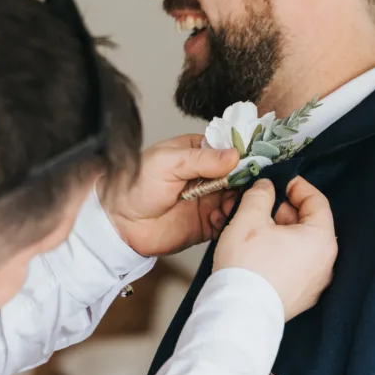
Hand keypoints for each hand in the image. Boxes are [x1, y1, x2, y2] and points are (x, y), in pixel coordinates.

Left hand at [100, 134, 239, 256]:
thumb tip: (234, 155)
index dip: (243, 156)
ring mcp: (208, 199)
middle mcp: (207, 176)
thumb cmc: (136, 184)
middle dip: (244, 182)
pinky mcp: (207, 223)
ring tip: (229, 205)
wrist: (120, 222)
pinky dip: (231, 220)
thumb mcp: (167, 162)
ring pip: (237, 199)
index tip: (254, 163)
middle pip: (238, 176)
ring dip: (239, 202)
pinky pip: (228, 221)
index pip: (229, 150)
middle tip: (243, 189)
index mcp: (197, 153)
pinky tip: (221, 218)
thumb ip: (201, 159)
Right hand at [214, 177, 337, 320]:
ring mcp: (314, 283)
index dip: (297, 187)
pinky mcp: (300, 297)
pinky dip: (278, 253)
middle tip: (258, 205)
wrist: (238, 314)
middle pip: (307, 224)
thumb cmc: (247, 267)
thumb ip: (260, 195)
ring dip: (277, 232)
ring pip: (299, 245)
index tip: (279, 182)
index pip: (317, 201)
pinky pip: (294, 265)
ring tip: (251, 228)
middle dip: (281, 210)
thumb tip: (265, 186)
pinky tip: (255, 251)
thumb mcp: (249, 219)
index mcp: (320, 240)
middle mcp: (325, 263)